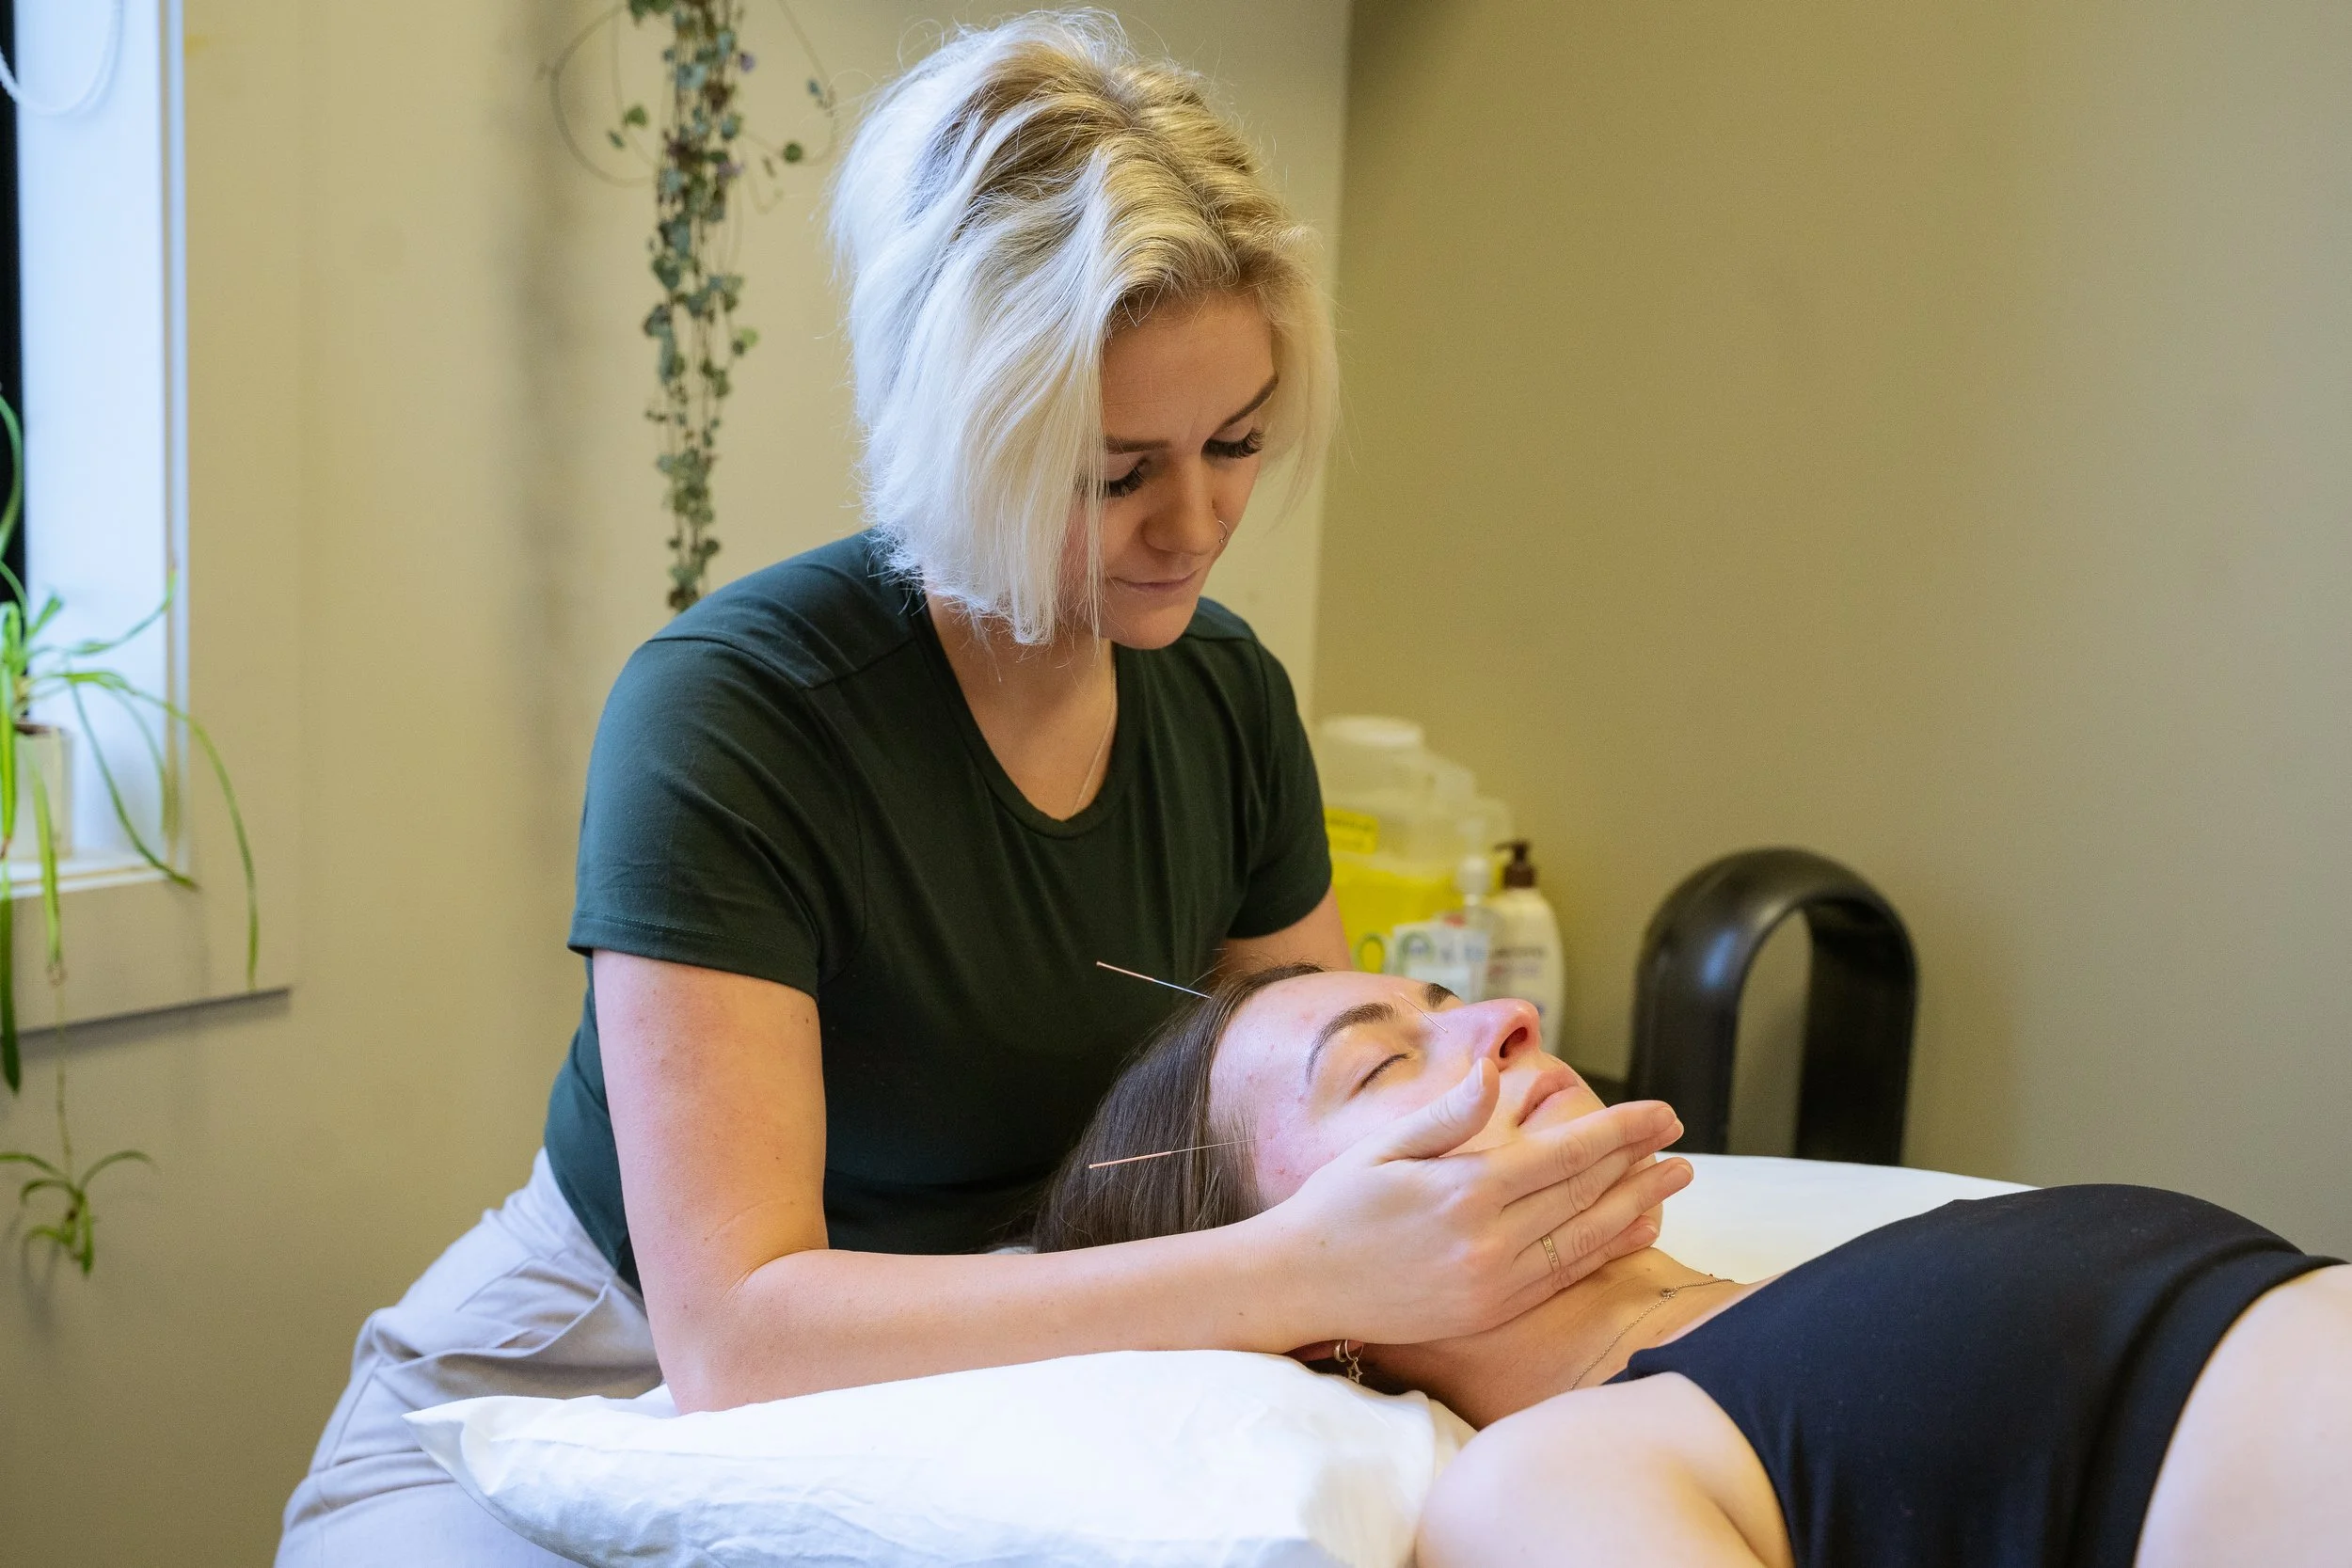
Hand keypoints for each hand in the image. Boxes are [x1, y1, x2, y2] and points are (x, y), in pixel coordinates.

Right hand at [1250, 1060, 1691, 1346]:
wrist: (1296, 1285)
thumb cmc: (1335, 1205)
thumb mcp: (1383, 1146)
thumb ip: (1447, 1114)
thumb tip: (1491, 1070)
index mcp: (1462, 1191)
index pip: (1563, 1155)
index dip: (1619, 1131)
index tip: (1661, 1113)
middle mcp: (1486, 1242)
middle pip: (1584, 1195)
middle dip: (1639, 1162)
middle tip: (1680, 1137)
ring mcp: (1491, 1284)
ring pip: (1583, 1240)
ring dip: (1636, 1207)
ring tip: (1676, 1181)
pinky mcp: (1488, 1312)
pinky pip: (1561, 1277)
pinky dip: (1604, 1251)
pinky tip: (1633, 1230)